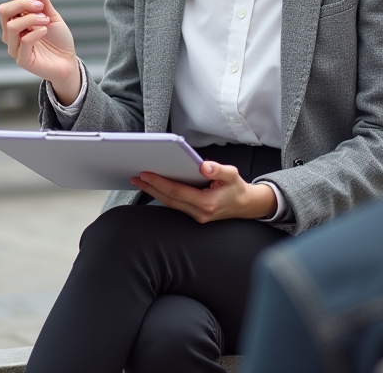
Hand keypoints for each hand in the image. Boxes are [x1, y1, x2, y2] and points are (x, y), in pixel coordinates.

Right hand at [0, 0, 80, 102]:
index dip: (18, 0)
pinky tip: (45, 32)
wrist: (68, 61)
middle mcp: (13, 35)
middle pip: (3, 13)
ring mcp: (15, 48)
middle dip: (22, 5)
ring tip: (46, 23)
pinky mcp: (22, 59)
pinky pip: (23, 41)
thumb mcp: (53, 17)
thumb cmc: (59, 40)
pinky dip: (35, 33)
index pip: (6, 8)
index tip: (38, 2)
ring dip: (30, 19)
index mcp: (18, 23)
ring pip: (11, 26)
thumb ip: (43, 3)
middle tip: (41, 8)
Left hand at [130, 161, 277, 222]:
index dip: (160, 183)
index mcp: (207, 203)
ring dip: (154, 192)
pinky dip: (163, 196)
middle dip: (151, 188)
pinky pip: (175, 205)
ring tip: (140, 181)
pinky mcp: (194, 215)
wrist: (246, 206)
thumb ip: (218, 170)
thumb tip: (204, 166)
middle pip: (169, 200)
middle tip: (136, 176)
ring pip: (170, 204)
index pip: (177, 192)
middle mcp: (199, 212)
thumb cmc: (237, 189)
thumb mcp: (232, 175)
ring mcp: (196, 216)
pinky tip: (154, 187)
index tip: (146, 174)